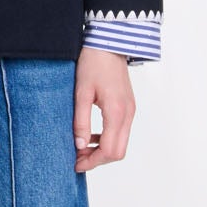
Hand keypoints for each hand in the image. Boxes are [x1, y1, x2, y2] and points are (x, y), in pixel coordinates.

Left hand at [73, 48, 135, 170]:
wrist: (108, 43)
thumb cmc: (93, 63)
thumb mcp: (81, 93)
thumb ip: (81, 122)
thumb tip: (79, 146)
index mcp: (117, 112)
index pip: (109, 151)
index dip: (92, 161)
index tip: (75, 163)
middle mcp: (128, 114)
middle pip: (118, 152)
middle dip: (97, 160)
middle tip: (77, 158)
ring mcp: (130, 111)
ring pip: (120, 144)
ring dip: (102, 150)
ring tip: (81, 147)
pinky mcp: (128, 107)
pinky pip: (121, 132)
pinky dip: (107, 139)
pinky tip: (91, 135)